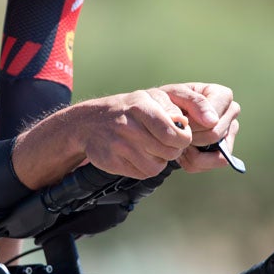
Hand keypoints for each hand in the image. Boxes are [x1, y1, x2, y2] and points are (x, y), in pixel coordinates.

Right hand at [77, 87, 193, 178]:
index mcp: (140, 107)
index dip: (183, 139)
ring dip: (159, 161)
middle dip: (172, 150)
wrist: (89, 123)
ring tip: (152, 149)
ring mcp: (118, 146)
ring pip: (156, 166)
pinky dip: (145, 168)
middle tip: (166, 144)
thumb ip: (170, 108)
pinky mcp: (112, 162)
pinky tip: (138, 156)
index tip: (181, 136)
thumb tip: (184, 124)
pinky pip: (141, 174)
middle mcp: (128, 127)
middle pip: (168, 152)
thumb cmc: (128, 110)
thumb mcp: (148, 99)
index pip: (173, 133)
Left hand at [159, 82, 240, 172]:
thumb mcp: (174, 94)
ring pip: (216, 154)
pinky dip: (193, 163)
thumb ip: (194, 101)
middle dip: (191, 137)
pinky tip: (184, 152)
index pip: (213, 119)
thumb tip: (212, 121)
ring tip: (179, 142)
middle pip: (214, 135)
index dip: (193, 125)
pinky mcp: (224, 150)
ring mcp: (230, 132)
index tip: (180, 122)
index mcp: (222, 95)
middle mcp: (231, 113)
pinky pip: (212, 165)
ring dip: (192, 152)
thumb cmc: (168, 102)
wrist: (161, 118)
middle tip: (177, 132)